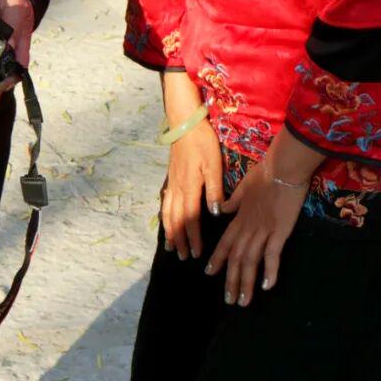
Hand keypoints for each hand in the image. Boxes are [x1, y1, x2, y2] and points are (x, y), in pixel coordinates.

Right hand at [162, 119, 223, 260]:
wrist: (184, 124)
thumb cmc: (203, 143)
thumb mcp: (214, 165)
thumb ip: (214, 190)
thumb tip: (215, 214)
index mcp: (189, 188)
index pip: (191, 219)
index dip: (194, 237)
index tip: (196, 253)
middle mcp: (177, 190)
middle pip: (176, 221)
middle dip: (180, 240)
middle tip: (183, 256)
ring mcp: (171, 184)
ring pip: (167, 214)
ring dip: (170, 232)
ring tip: (171, 246)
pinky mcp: (170, 179)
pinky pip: (164, 204)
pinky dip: (165, 217)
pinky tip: (166, 222)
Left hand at [205, 154, 308, 306]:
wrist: (283, 166)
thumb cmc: (266, 172)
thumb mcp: (244, 186)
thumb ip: (233, 202)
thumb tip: (222, 209)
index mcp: (239, 217)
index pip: (225, 242)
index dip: (218, 258)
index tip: (210, 273)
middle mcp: (248, 227)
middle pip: (237, 258)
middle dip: (231, 280)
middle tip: (229, 300)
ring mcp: (263, 230)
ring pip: (251, 261)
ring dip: (246, 283)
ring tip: (243, 301)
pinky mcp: (280, 231)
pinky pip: (272, 255)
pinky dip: (270, 271)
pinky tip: (267, 286)